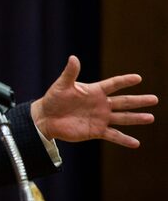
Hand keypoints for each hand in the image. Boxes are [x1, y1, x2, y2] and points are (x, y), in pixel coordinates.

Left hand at [30, 55, 157, 146]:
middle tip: (155, 99)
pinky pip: (113, 135)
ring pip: (122, 118)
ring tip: (151, 118)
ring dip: (136, 118)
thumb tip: (73, 57)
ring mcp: (100, 118)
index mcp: (94, 91)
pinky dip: (124, 140)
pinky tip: (136, 143)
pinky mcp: (96, 131)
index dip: (125, 81)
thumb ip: (70, 73)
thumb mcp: (62, 85)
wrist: (46, 118)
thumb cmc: (53, 99)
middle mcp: (101, 104)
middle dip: (139, 101)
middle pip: (124, 102)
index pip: (113, 84)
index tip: (138, 78)